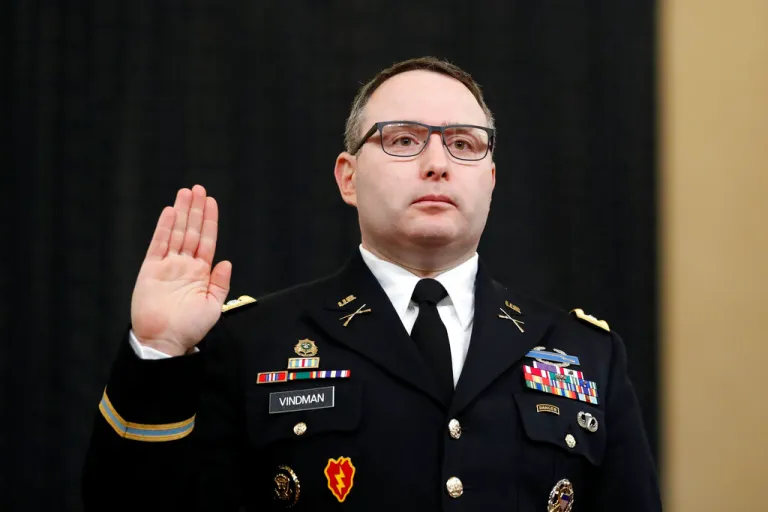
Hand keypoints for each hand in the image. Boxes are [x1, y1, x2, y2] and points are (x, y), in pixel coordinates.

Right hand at [130, 185, 231, 355]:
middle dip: (196, 210)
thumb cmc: (190, 327)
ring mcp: (167, 265)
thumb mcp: (213, 306)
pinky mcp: (150, 269)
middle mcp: (184, 265)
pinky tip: (170, 212)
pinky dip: (164, 228)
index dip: (209, 221)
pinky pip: (158, 244)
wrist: (165, 341)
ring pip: (176, 233)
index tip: (212, 202)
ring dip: (182, 212)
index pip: (207, 241)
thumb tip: (226, 261)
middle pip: (192, 231)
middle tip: (199, 188)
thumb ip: (219, 283)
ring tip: (186, 192)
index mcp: (200, 273)